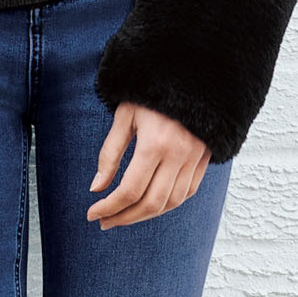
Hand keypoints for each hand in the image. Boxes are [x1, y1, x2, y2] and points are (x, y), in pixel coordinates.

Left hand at [88, 102, 209, 227]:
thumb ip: (110, 153)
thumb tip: (97, 188)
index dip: (109, 207)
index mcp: (155, 144)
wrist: (192, 75)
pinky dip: (168, 204)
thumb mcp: (124, 117)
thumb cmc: (151, 93)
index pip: (129, 190)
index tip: (92, 214)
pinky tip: (150, 204)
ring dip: (146, 215)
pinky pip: (188, 192)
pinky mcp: (204, 158)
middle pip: (151, 203)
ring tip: (124, 216)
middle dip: (125, 218)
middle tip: (105, 221)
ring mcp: (194, 158)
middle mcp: (178, 155)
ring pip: (171, 203)